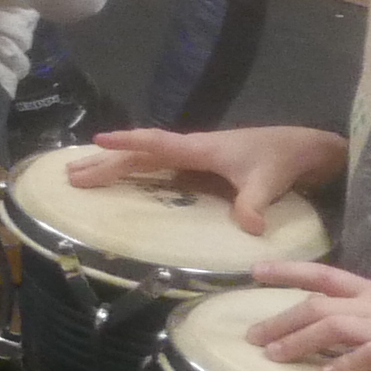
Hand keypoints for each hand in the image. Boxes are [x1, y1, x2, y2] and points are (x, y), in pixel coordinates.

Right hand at [68, 123, 348, 231]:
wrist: (300, 147)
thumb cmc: (281, 160)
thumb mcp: (269, 183)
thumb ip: (255, 204)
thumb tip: (250, 228)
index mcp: (200, 149)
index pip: (156, 144)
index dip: (128, 143)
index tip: (98, 141)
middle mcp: (189, 149)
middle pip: (139, 154)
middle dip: (104, 163)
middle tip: (71, 175)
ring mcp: (189, 155)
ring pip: (141, 158)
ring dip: (110, 165)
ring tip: (78, 174)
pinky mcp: (194, 164)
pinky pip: (153, 165)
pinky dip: (129, 168)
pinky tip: (115, 176)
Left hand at [244, 262, 370, 370]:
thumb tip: (344, 329)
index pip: (324, 274)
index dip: (288, 271)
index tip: (255, 272)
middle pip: (316, 305)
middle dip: (280, 320)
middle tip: (251, 336)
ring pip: (330, 328)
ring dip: (297, 342)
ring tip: (273, 356)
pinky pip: (363, 358)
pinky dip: (341, 367)